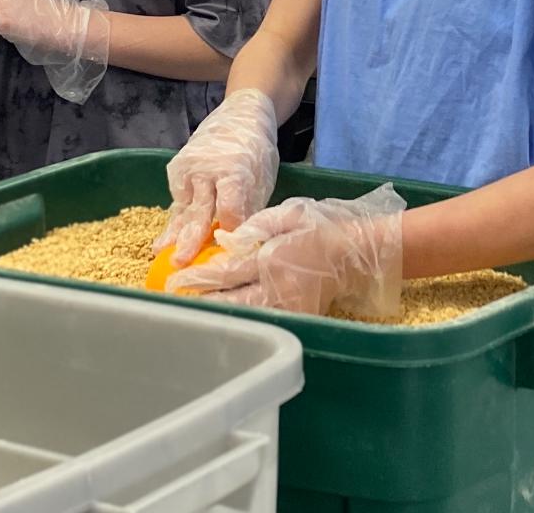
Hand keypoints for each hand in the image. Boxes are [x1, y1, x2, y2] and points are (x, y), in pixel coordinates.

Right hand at [154, 90, 280, 264]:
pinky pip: (177, 199)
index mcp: (234, 171)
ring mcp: (188, 167)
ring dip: (173, 232)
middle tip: (180, 262)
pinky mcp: (176, 168)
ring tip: (161, 252)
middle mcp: (207, 169)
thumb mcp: (262, 181)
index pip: (229, 210)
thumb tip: (238, 241)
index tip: (227, 249)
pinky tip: (165, 239)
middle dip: (189, 239)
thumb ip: (248, 210)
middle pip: (199, 211)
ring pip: (182, 207)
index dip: (229, 232)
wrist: (241, 115)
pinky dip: (175, 218)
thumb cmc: (257, 152)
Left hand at [167, 184, 405, 317]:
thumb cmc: (320, 227)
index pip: (228, 272)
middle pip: (232, 301)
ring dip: (218, 315)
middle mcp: (280, 286)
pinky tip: (223, 319)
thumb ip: (256, 226)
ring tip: (191, 313)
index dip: (199, 278)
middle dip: (202, 304)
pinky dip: (242, 320)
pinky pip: (265, 320)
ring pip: (246, 315)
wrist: (359, 253)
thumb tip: (225, 240)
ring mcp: (290, 306)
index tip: (175, 280)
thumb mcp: (288, 214)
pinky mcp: (298, 316)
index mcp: (275, 258)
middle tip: (174, 304)